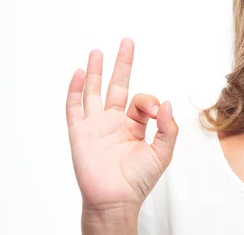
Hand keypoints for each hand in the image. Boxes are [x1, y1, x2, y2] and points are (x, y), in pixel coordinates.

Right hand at [66, 38, 178, 210]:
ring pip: (94, 91)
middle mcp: (114, 121)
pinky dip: (75, 90)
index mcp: (134, 125)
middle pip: (117, 85)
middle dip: (122, 64)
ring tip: (97, 52)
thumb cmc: (138, 181)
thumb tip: (167, 103)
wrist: (115, 200)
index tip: (154, 112)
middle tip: (127, 42)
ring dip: (96, 71)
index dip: (149, 101)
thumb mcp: (162, 153)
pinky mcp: (80, 132)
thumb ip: (168, 128)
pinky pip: (74, 107)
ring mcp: (96, 125)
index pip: (141, 100)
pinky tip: (79, 74)